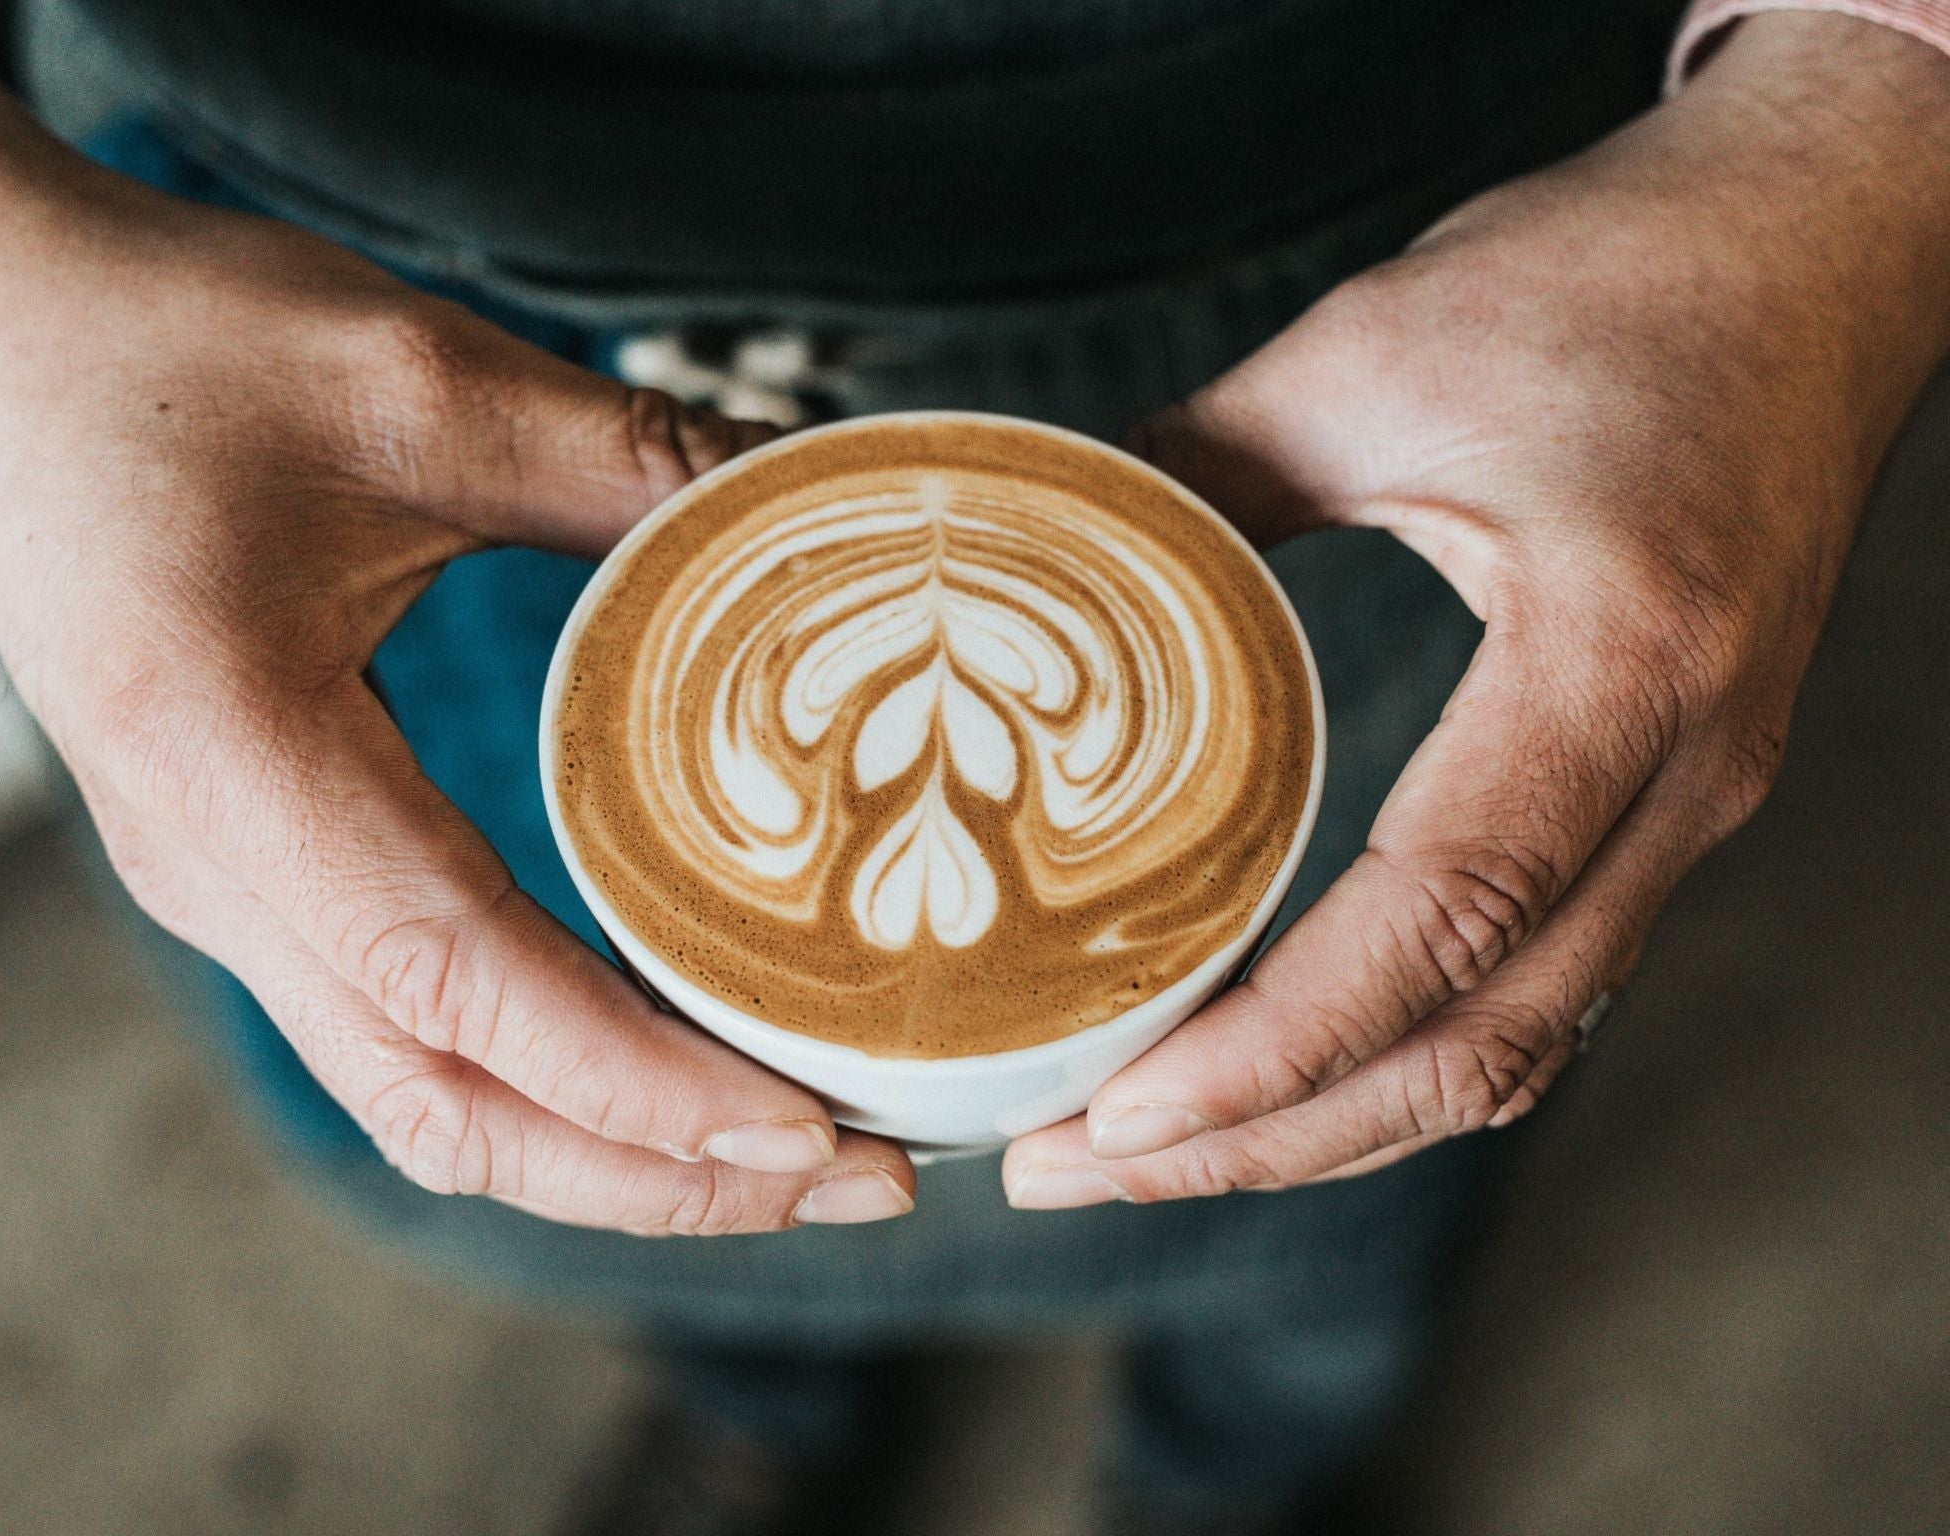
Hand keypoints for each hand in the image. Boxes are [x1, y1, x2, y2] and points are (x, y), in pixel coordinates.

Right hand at [0, 136, 914, 1232]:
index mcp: (233, 761)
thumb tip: (822, 501)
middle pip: (450, 1108)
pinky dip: (547, 1084)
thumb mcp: (418, 380)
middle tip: (856, 1178)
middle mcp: (215, 869)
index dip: (640, 1085)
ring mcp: (226, 886)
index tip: (806, 1129)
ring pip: (425, 1100)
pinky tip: (664, 1063)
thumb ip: (627, 456)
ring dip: (609, 1155)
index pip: (459, 986)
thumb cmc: (161, 343)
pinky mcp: (253, 868)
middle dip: (659, 1175)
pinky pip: (405, 1034)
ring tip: (785, 1154)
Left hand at [1004, 14, 1949, 1205]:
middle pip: (1478, 1043)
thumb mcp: (1372, 355)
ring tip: (1145, 1148)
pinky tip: (1280, 1066)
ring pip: (1515, 1045)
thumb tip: (1033, 553)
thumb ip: (1193, 470)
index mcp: (1619, 661)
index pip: (1443, 919)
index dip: (1274, 1047)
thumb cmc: (1617, 279)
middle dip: (1265, 1139)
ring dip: (1328, 1124)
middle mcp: (1682, 772)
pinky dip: (1399, 1058)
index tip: (1114, 1113)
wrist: (1816, 246)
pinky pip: (1538, 985)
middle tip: (1069, 1166)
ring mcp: (1690, 805)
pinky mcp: (1666, 801)